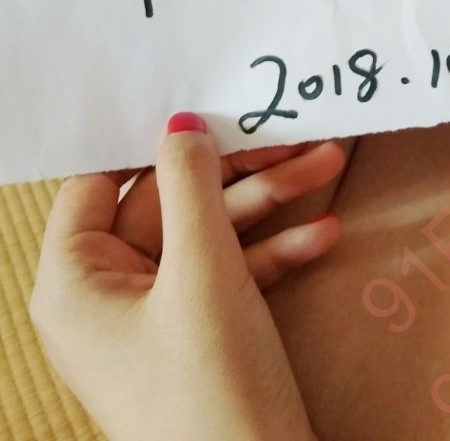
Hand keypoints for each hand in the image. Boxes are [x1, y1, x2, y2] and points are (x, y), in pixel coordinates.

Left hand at [31, 115, 345, 439]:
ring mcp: (156, 316)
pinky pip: (229, 275)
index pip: (100, 182)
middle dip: (243, 175)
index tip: (203, 108)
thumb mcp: (202, 270)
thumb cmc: (211, 384)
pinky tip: (325, 235)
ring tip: (330, 165)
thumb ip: (190, 186)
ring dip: (273, 204)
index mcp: (76, 279)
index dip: (149, 144)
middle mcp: (108, 294)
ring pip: (210, 235)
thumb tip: (179, 121)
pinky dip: (274, 253)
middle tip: (297, 138)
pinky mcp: (199, 334)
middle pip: (171, 203)